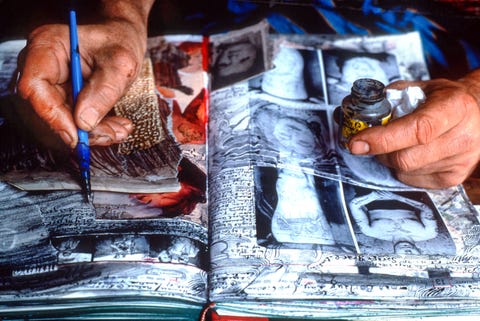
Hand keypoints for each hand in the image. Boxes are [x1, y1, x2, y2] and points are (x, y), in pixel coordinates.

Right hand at [15, 1, 153, 147]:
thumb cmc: (120, 41)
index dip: (53, 116)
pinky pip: (74, 121)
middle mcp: (43, 67)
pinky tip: (117, 128)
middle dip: (79, 129)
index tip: (77, 135)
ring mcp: (51, 84)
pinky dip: (97, 129)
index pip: (35, 87)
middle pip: (47, 109)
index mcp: (47, 47)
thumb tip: (84, 121)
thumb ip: (104, 91)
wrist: (124, 39)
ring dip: (92, 133)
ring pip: (62, 120)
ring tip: (119, 131)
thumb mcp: (121, 63)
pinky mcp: (63, 98)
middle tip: (109, 135)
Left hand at [348, 76, 479, 188]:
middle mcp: (464, 136)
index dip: (382, 139)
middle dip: (381, 151)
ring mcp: (462, 160)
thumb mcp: (417, 89)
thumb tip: (354, 116)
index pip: (416, 129)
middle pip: (406, 158)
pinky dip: (403, 169)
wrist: (475, 111)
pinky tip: (411, 154)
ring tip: (399, 144)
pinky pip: (413, 181)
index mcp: (455, 107)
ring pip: (406, 171)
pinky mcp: (454, 178)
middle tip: (375, 141)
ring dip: (391, 160)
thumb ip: (387, 100)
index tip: (356, 143)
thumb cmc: (440, 99)